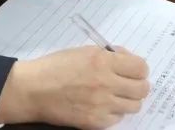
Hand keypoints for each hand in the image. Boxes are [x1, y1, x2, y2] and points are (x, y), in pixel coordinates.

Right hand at [0, 46, 149, 127]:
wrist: (33, 89)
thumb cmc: (56, 66)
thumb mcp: (84, 51)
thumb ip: (108, 55)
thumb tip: (126, 59)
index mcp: (103, 61)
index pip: (141, 67)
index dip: (139, 69)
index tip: (132, 71)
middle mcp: (106, 82)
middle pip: (142, 89)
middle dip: (138, 86)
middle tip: (128, 85)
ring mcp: (101, 104)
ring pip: (134, 106)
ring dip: (127, 100)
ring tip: (115, 97)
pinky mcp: (94, 122)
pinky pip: (117, 119)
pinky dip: (112, 114)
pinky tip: (101, 107)